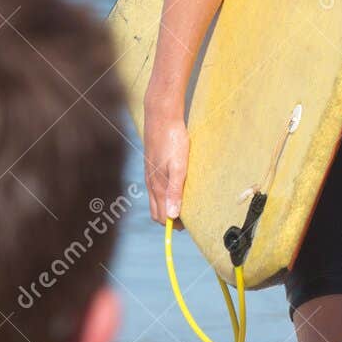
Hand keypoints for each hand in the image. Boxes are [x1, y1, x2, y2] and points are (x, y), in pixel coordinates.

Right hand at [144, 106, 188, 226]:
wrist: (161, 117)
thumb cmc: (173, 140)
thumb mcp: (179, 167)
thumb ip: (175, 191)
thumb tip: (173, 216)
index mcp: (157, 187)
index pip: (163, 217)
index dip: (175, 225)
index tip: (190, 223)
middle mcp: (151, 184)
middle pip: (158, 212)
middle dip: (172, 219)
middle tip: (190, 217)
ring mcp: (151, 175)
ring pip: (157, 200)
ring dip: (169, 207)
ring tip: (186, 204)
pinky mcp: (153, 167)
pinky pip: (157, 188)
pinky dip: (166, 195)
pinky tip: (178, 188)